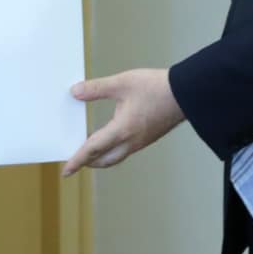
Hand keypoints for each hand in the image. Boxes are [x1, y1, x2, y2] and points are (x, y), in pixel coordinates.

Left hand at [61, 68, 185, 176]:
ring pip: (117, 156)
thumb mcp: (122, 83)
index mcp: (122, 130)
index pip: (93, 149)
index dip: (77, 160)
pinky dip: (113, 150)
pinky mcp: (148, 137)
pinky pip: (126, 150)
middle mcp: (131, 141)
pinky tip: (112, 138)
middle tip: (76, 162)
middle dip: (89, 162)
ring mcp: (141, 141)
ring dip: (101, 158)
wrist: (186, 93)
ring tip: (90, 152)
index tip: (66, 170)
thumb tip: (75, 93)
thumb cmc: (156, 88)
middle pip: (105, 160)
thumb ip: (97, 89)